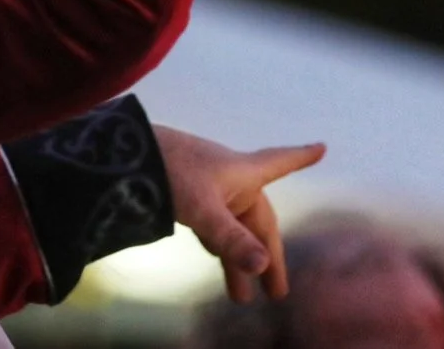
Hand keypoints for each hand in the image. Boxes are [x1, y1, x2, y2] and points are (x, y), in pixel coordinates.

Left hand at [155, 125, 325, 303]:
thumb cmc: (169, 171)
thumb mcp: (203, 208)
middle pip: (259, 221)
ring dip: (240, 261)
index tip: (321, 146)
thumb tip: (262, 266)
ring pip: (235, 229)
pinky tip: (217, 260)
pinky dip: (219, 247)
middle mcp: (231, 178)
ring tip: (242, 297)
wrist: (122, 154)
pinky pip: (215, 227)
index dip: (301, 157)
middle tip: (277, 292)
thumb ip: (231, 239)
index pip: (281, 163)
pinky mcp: (187, 195)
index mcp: (243, 171)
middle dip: (269, 257)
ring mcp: (209, 187)